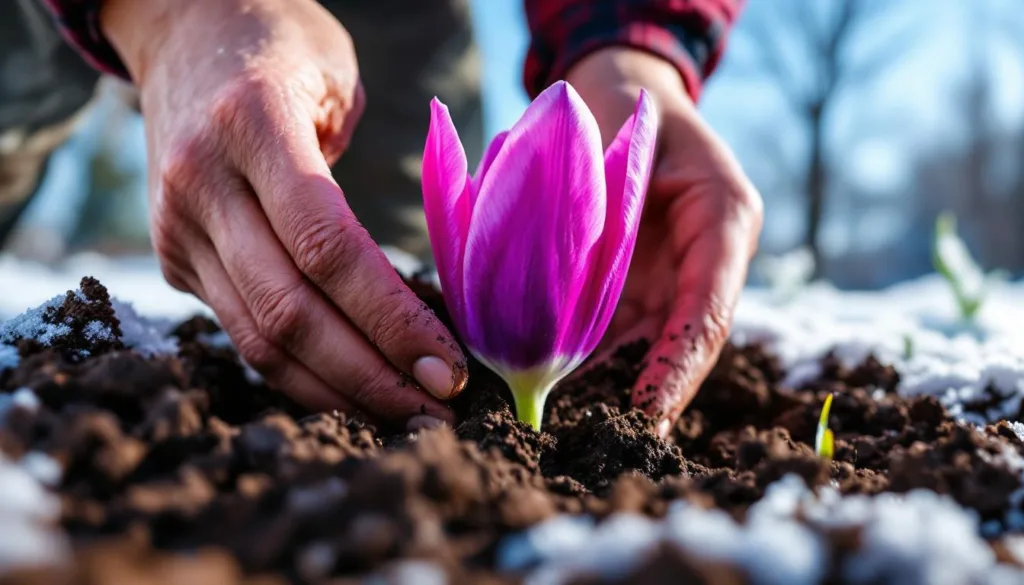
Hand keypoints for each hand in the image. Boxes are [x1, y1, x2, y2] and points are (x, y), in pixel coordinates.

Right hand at [100, 0, 466, 427]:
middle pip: (290, 311)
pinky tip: (353, 392)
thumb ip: (367, 180)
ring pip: (259, 338)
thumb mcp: (335, 79)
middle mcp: (202, 182)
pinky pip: (242, 332)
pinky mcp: (175, 257)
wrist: (182, 30)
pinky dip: (301, 372)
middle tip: (439, 412)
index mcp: (252, 124)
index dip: (390, 319)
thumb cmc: (284, 48)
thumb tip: (423, 295)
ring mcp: (178, 226)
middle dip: (371, 375)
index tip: (449, 368)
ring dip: (337, 392)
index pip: (326, 246)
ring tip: (405, 418)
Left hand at [567, 48, 763, 437]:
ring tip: (569, 426)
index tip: (648, 412)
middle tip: (601, 439)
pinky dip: (585, 361)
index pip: (708, 313)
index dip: (679, 368)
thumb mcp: (629, 137)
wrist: (613, 94)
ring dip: (608, 387)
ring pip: (642, 347)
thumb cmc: (626, 105)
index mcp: (722, 224)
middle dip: (643, 394)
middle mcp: (702, 263)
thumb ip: (609, 200)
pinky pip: (612, 332)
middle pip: (678, 345)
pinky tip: (547, 384)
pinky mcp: (633, 287)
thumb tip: (559, 279)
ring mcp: (668, 279)